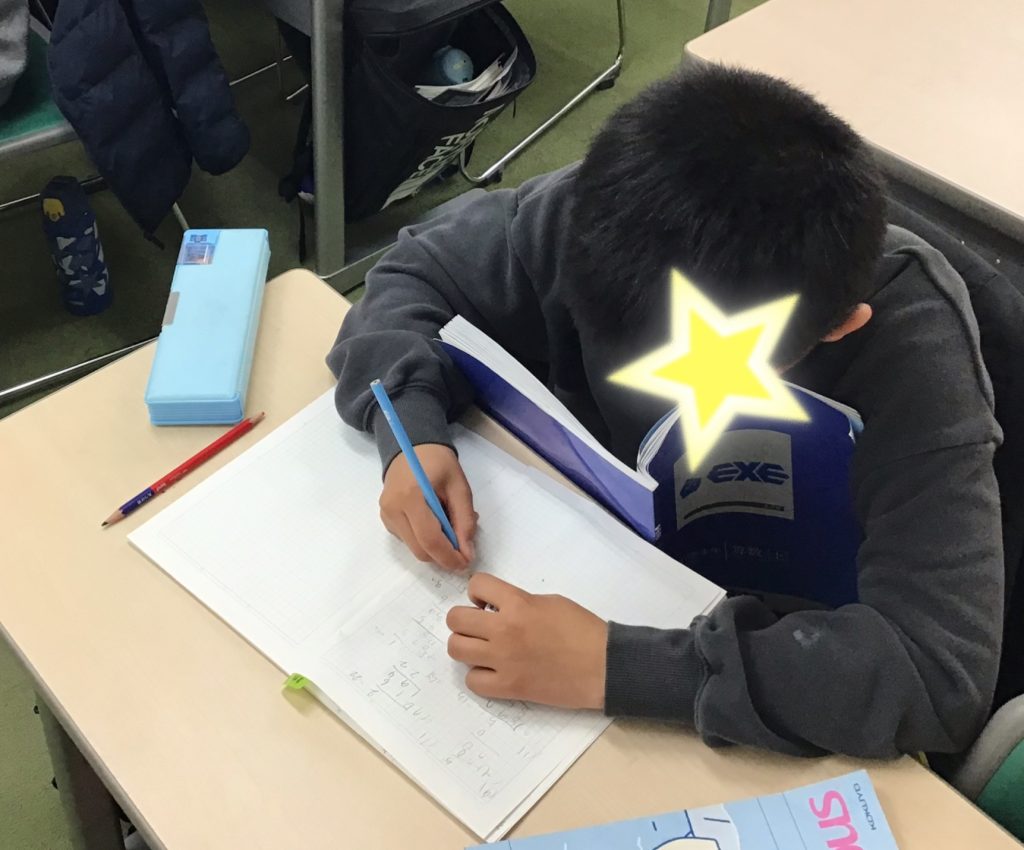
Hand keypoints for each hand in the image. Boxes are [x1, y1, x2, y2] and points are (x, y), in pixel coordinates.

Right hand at [381, 444, 476, 570]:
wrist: (413, 448)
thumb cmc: (438, 463)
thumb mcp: (459, 486)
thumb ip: (465, 520)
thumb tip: (467, 552)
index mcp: (410, 497)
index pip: (429, 539)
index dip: (449, 556)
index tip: (466, 562)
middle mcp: (392, 510)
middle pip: (420, 550)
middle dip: (444, 556)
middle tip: (464, 548)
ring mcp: (386, 516)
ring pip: (415, 549)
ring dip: (436, 548)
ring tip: (450, 526)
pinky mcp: (386, 520)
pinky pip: (409, 541)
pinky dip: (426, 540)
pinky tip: (435, 522)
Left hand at [446, 574, 607, 709]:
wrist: (603, 666)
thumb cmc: (583, 629)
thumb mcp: (550, 601)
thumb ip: (520, 602)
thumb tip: (498, 609)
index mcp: (518, 603)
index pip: (476, 585)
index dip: (478, 592)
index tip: (487, 602)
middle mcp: (503, 630)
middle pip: (455, 619)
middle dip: (465, 619)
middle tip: (481, 626)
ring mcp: (503, 661)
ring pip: (455, 649)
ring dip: (466, 645)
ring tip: (483, 648)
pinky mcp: (508, 687)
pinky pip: (472, 681)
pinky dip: (479, 675)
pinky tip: (493, 671)